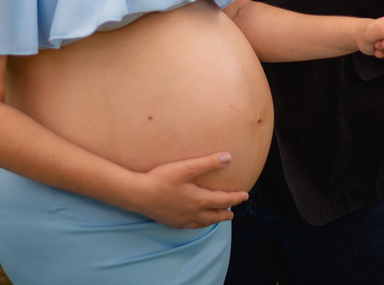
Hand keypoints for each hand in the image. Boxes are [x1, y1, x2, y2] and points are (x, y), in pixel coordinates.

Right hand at [133, 153, 248, 228]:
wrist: (137, 194)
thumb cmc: (161, 178)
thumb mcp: (186, 167)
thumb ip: (208, 163)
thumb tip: (229, 158)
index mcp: (199, 200)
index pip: (223, 200)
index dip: (236, 198)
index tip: (245, 195)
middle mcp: (192, 213)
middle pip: (215, 215)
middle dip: (226, 213)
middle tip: (234, 212)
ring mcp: (181, 219)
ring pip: (203, 223)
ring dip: (214, 220)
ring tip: (219, 218)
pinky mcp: (171, 222)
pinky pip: (190, 226)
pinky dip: (198, 224)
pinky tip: (195, 222)